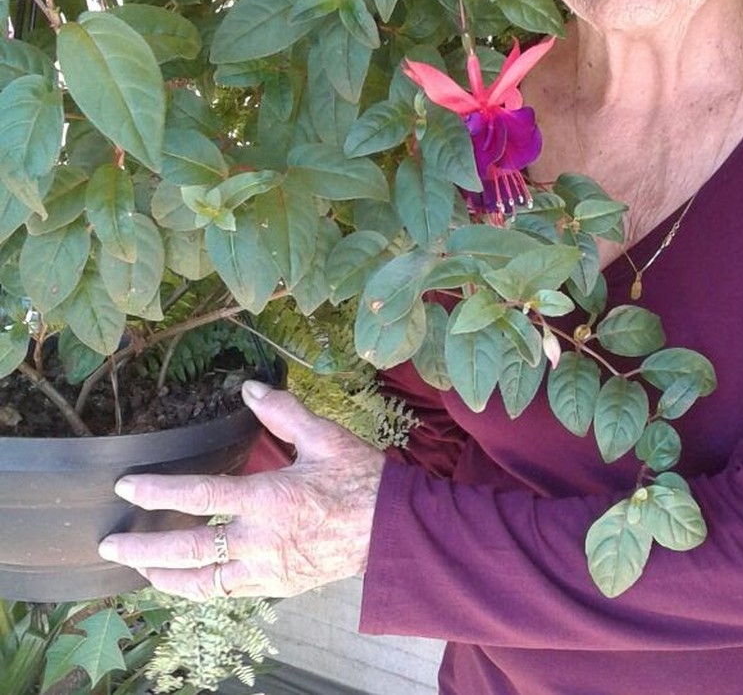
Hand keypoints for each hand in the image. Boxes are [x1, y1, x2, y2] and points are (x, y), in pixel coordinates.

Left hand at [97, 380, 384, 600]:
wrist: (391, 530)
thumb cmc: (360, 480)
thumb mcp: (324, 437)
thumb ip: (283, 412)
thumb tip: (248, 389)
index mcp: (268, 499)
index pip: (199, 496)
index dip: (158, 490)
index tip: (127, 486)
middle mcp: (260, 541)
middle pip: (187, 550)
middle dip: (143, 547)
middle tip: (111, 542)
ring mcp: (266, 570)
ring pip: (201, 583)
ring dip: (164, 576)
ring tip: (139, 568)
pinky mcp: (276, 587)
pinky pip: (226, 593)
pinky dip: (199, 589)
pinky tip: (186, 581)